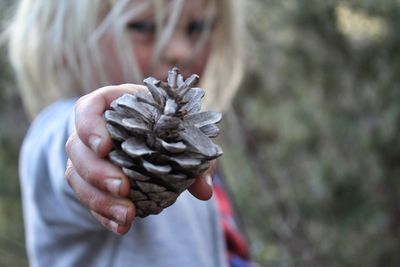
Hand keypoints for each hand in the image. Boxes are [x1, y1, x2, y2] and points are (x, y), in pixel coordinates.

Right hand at [65, 84, 212, 234]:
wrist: (159, 138)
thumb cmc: (170, 128)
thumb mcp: (186, 136)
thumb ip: (196, 159)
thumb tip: (204, 190)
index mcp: (113, 107)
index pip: (87, 109)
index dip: (89, 126)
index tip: (105, 147)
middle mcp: (93, 131)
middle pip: (77, 149)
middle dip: (97, 172)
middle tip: (123, 188)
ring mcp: (88, 158)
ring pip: (76, 177)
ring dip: (99, 199)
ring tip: (127, 216)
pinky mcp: (91, 182)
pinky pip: (88, 199)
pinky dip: (103, 215)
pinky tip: (121, 227)